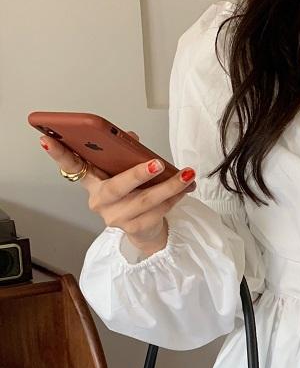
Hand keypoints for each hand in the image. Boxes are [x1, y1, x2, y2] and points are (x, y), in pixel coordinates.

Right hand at [35, 137, 195, 258]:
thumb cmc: (132, 190)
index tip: (46, 138)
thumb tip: (131, 140)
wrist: (144, 227)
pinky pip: (157, 212)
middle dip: (137, 175)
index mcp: (92, 181)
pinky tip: (186, 187)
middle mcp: (99, 201)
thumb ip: (125, 151)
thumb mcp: (124, 168)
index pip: (70, 165)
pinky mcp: (133, 230)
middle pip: (116, 188)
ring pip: (144, 201)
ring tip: (186, 174)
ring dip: (169, 186)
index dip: (58, 153)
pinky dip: (174, 198)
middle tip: (155, 163)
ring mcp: (115, 218)